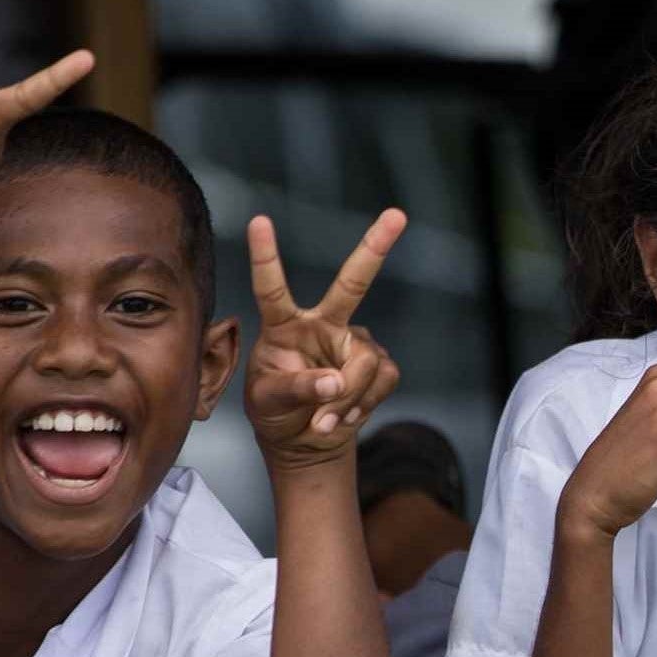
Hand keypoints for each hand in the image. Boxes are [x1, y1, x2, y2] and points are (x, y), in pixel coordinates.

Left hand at [244, 210, 404, 469]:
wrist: (306, 441)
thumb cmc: (277, 413)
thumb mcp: (270, 402)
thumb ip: (298, 389)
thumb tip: (336, 383)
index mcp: (284, 325)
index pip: (273, 289)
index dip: (266, 257)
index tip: (258, 221)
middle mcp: (322, 325)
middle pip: (352, 283)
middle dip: (376, 247)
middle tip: (397, 215)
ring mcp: (353, 343)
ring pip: (366, 363)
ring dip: (348, 399)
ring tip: (325, 422)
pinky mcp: (378, 365)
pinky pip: (383, 381)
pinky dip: (364, 404)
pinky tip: (347, 417)